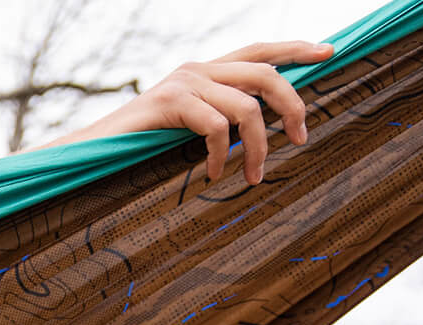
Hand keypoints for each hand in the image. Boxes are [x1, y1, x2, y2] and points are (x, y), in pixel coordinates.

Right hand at [48, 41, 334, 183]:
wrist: (93, 152)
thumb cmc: (142, 147)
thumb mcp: (188, 127)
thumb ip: (219, 117)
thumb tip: (262, 128)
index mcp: (205, 71)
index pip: (258, 51)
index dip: (295, 48)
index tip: (329, 52)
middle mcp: (197, 68)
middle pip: (265, 74)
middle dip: (293, 106)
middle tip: (300, 139)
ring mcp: (183, 83)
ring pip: (247, 107)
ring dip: (258, 148)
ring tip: (253, 176)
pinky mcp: (169, 103)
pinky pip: (216, 127)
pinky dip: (222, 156)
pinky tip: (215, 175)